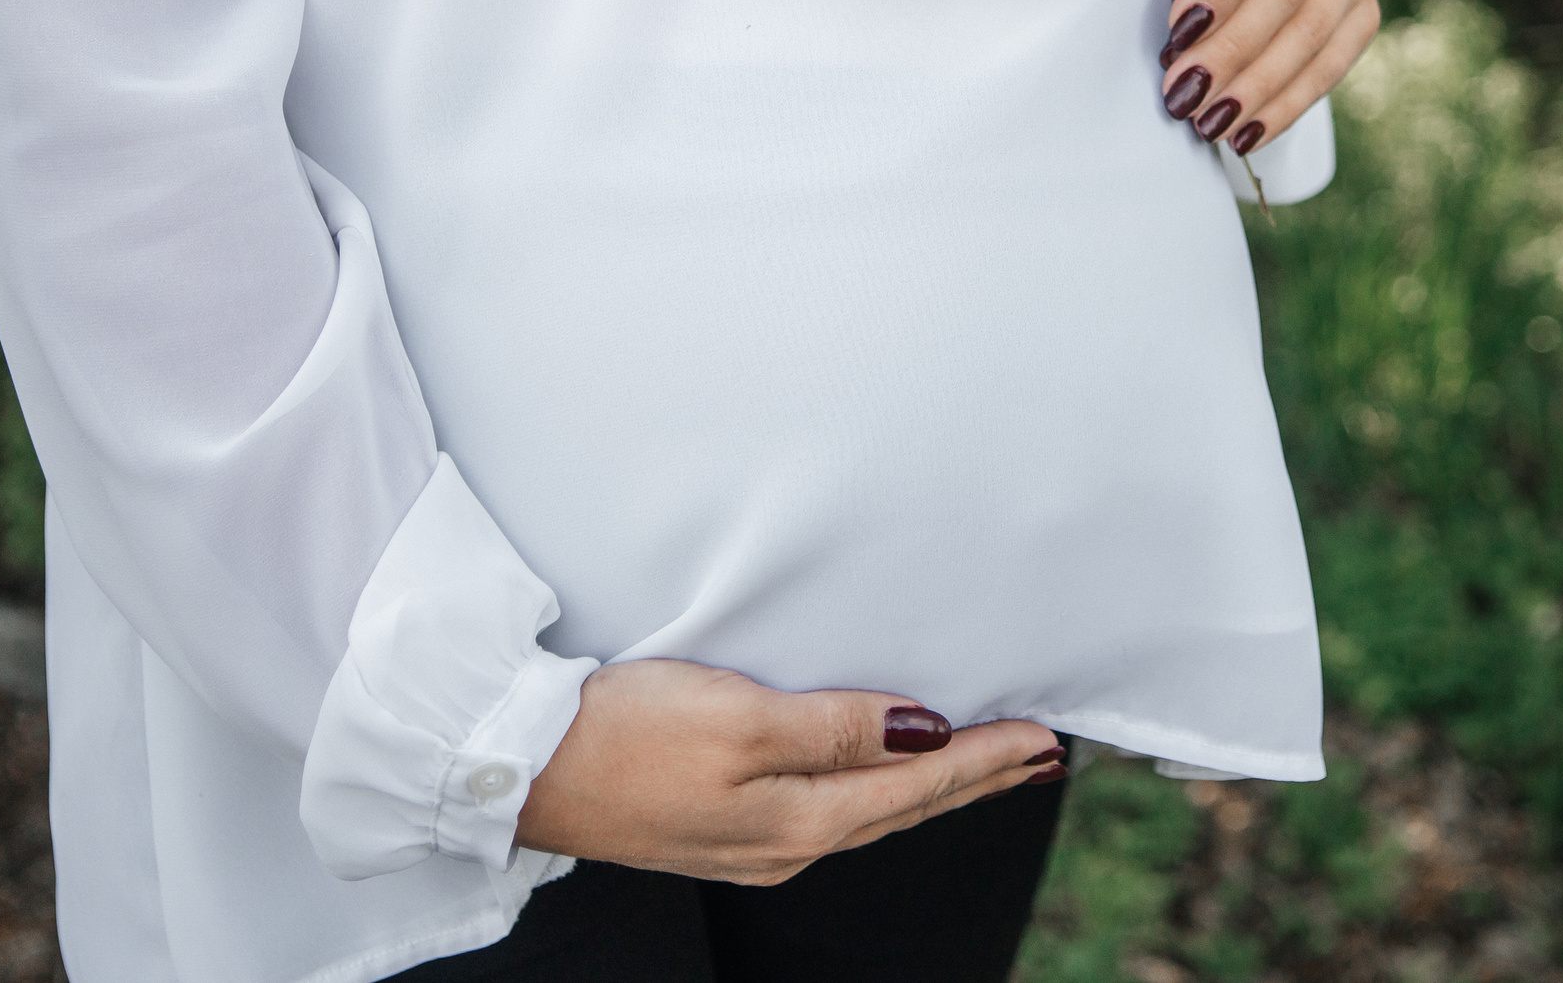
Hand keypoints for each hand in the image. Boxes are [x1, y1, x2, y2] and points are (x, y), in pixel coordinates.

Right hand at [514, 660, 1059, 884]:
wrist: (516, 767)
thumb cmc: (621, 731)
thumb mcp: (740, 717)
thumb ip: (838, 729)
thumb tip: (927, 736)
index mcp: (798, 820)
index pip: (920, 786)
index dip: (988, 758)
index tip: (1046, 736)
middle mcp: (786, 845)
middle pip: (906, 810)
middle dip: (980, 780)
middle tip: (1044, 755)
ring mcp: (753, 843)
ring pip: (873, 815)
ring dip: (937, 789)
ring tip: (989, 766)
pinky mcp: (722, 826)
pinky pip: (833, 812)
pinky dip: (883, 793)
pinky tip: (889, 782)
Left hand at [1160, 0, 1377, 154]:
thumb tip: (1179, 56)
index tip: (1178, 35)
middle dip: (1231, 50)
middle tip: (1186, 95)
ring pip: (1313, 31)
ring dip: (1257, 87)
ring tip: (1212, 123)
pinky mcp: (1368, 7)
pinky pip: (1333, 63)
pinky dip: (1288, 104)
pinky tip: (1250, 133)